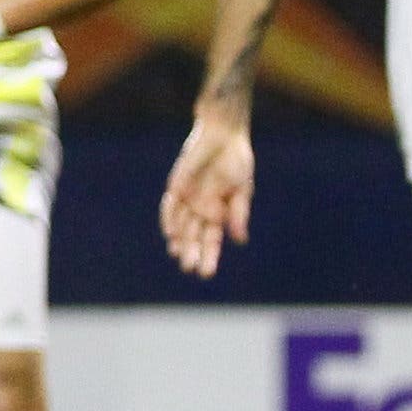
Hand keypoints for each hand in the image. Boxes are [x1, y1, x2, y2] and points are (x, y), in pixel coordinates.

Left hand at [160, 113, 255, 278]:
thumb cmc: (236, 162)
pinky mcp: (176, 186)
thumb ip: (238, 215)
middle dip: (192, 253)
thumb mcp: (242, 191)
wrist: (223, 136)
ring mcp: (187, 199)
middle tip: (190, 269)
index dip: (209, 257)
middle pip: (194, 237)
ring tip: (179, 256)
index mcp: (219, 214)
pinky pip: (170, 206)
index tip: (206, 274)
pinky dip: (169, 219)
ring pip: (180, 226)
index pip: (211, 241)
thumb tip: (239, 240)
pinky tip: (171, 233)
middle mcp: (201, 210)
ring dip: (180, 241)